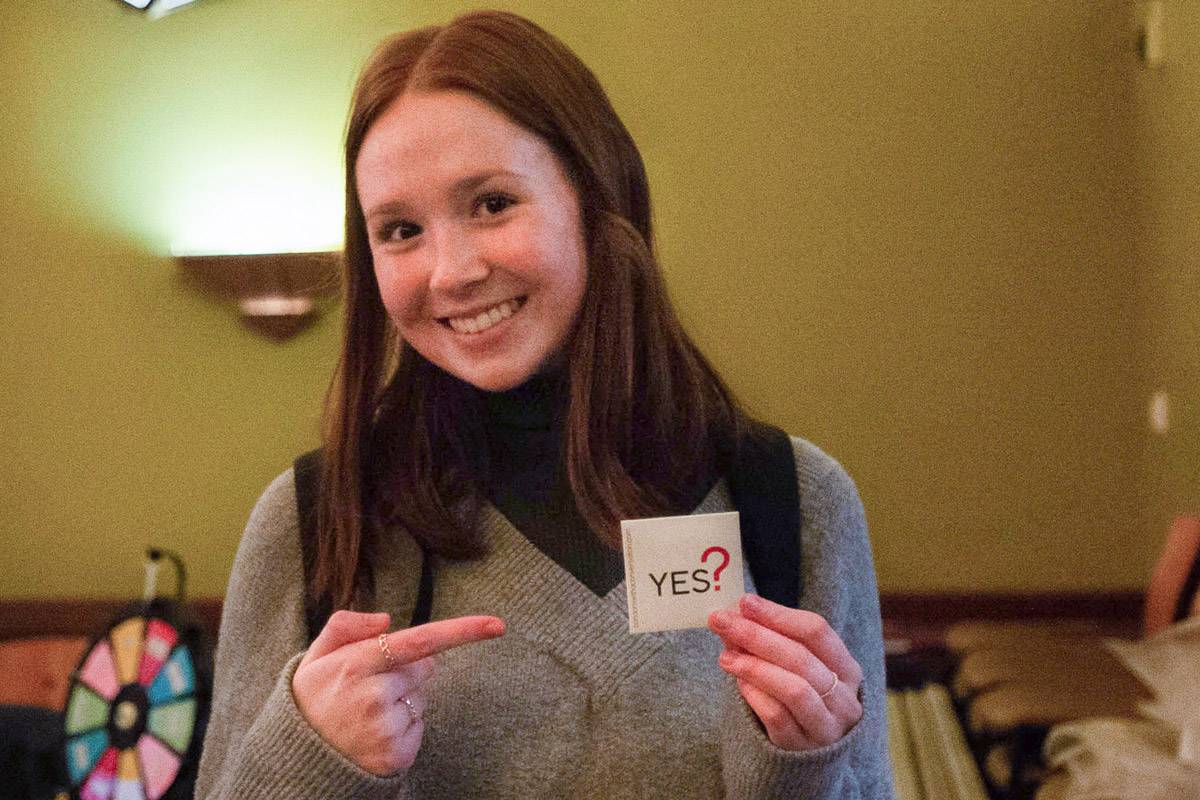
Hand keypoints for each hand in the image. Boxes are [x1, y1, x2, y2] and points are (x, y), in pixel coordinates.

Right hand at [292, 610, 504, 775]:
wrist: (298, 761)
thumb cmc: (311, 702)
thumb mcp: (313, 658)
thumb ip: (344, 627)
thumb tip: (387, 620)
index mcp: (354, 664)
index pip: (420, 641)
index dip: (462, 631)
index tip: (496, 625)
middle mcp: (375, 696)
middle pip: (425, 666)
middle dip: (407, 669)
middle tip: (369, 686)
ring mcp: (388, 727)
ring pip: (423, 696)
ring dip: (404, 699)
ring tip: (367, 713)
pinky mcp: (399, 753)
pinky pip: (420, 724)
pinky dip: (404, 725)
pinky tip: (374, 732)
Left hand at [708, 595, 861, 750]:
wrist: (805, 759)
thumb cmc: (799, 698)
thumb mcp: (792, 668)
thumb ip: (767, 640)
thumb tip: (733, 612)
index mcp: (846, 668)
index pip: (816, 631)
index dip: (779, 614)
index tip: (745, 602)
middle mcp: (844, 698)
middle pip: (801, 658)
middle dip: (757, 636)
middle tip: (722, 622)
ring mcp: (827, 727)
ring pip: (794, 689)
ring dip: (755, 667)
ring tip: (725, 657)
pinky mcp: (804, 749)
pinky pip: (778, 717)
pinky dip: (756, 696)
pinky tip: (739, 684)